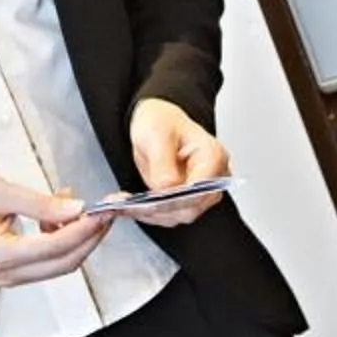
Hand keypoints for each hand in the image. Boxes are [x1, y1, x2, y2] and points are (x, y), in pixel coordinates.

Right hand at [0, 171, 109, 286]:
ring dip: (77, 239)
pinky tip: (60, 218)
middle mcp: (5, 273)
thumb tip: (76, 209)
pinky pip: (51, 262)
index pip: (54, 247)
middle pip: (64, 262)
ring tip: (78, 209)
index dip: (83, 229)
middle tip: (105, 211)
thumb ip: (41, 204)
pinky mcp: (17, 273)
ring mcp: (11, 277)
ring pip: (61, 264)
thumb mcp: (3, 192)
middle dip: (89, 237)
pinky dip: (64, 241)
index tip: (101, 211)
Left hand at [107, 99, 231, 227]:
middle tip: (129, 205)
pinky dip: (149, 213)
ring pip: (178, 216)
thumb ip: (163, 162)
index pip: (199, 190)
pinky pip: (169, 214)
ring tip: (124, 204)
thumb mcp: (156, 133)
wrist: (156, 123)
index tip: (149, 201)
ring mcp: (200, 191)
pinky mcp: (186, 200)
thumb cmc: (161, 121)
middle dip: (158, 209)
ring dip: (150, 214)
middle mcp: (212, 177)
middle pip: (190, 208)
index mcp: (212, 156)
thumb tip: (166, 188)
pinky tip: (131, 205)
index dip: (174, 200)